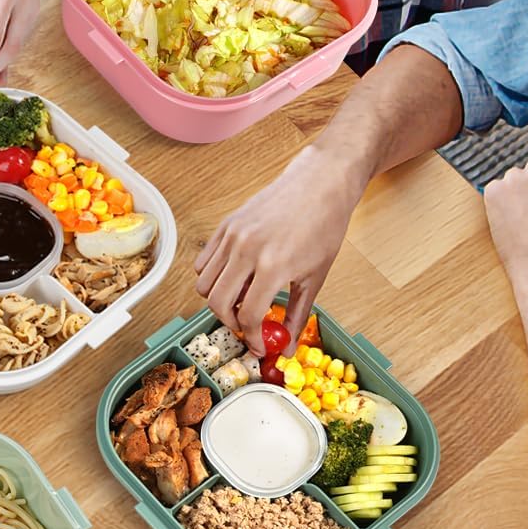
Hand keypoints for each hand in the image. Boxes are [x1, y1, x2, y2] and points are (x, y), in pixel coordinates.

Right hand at [194, 151, 363, 354]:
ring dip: (218, 299)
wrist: (320, 183)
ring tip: (242, 299)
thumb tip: (286, 345)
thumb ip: (297, 314)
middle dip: (230, 322)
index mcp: (272, 266)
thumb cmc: (324, 225)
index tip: (258, 345)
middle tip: (246, 326)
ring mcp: (232, 235)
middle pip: (217, 303)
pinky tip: (235, 277)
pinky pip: (203, 260)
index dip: (252, 338)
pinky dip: (212, 276)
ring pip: (203, 282)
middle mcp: (246, 250)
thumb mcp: (315, 276)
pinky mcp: (226, 224)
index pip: (248, 316)